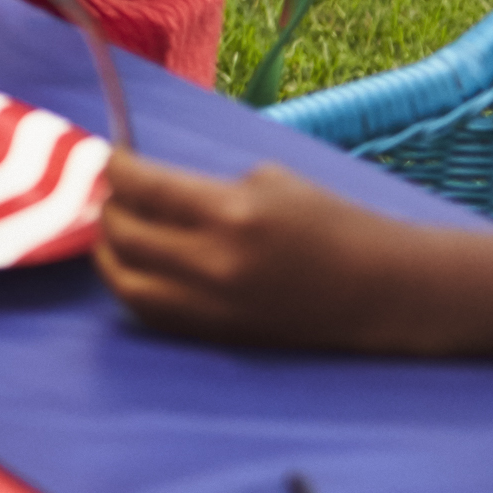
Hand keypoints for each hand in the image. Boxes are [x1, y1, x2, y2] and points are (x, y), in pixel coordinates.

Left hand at [93, 153, 417, 349]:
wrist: (382, 291)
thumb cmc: (332, 224)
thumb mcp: (269, 183)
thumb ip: (203, 187)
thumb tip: (148, 185)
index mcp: (232, 214)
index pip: (143, 186)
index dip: (117, 167)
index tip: (112, 157)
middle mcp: (214, 264)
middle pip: (124, 233)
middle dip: (110, 205)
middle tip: (116, 191)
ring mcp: (212, 307)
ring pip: (125, 280)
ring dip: (110, 250)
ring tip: (117, 229)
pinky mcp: (216, 335)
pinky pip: (150, 311)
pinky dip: (132, 285)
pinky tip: (138, 265)